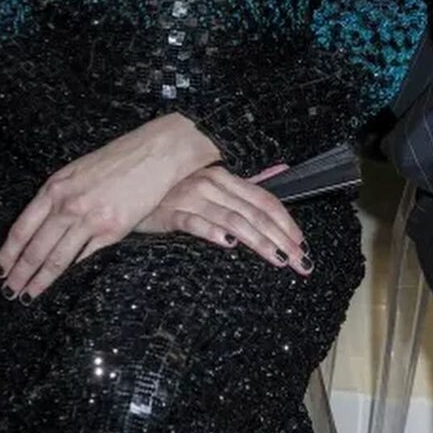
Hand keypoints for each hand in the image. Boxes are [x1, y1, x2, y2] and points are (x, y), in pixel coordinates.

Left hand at [0, 113, 218, 301]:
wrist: (151, 154)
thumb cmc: (114, 160)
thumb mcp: (75, 171)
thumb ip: (57, 196)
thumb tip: (40, 221)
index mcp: (54, 188)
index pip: (22, 228)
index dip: (8, 253)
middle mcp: (67, 205)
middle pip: (36, 248)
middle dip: (20, 273)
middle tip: (9, 291)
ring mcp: (89, 219)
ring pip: (57, 258)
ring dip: (40, 281)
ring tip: (28, 296)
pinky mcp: (112, 231)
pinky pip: (85, 258)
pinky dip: (72, 274)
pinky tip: (63, 286)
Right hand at [134, 164, 311, 275]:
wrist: (130, 191)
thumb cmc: (174, 190)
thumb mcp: (211, 182)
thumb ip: (245, 182)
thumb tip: (279, 170)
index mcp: (223, 176)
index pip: (263, 200)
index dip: (286, 222)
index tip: (303, 244)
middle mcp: (210, 183)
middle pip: (254, 213)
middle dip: (281, 238)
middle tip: (301, 262)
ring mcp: (189, 197)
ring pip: (232, 219)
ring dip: (259, 241)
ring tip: (279, 259)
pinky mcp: (169, 212)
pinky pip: (194, 222)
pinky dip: (212, 231)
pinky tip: (228, 243)